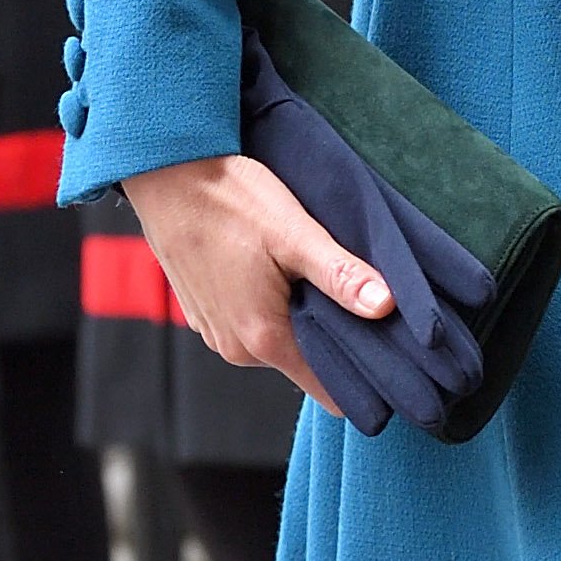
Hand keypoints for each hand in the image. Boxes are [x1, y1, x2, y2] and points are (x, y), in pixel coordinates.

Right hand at [121, 152, 392, 413]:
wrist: (165, 173)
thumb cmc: (228, 199)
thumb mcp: (294, 234)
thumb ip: (341, 275)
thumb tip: (386, 308)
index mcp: (262, 338)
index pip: (326, 387)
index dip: (363, 378)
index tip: (394, 360)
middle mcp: (236, 348)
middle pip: (306, 364)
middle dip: (340, 343)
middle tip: (371, 307)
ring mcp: (217, 332)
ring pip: (281, 343)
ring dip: (306, 321)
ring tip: (327, 284)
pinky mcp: (207, 314)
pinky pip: (255, 326)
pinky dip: (277, 309)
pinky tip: (288, 277)